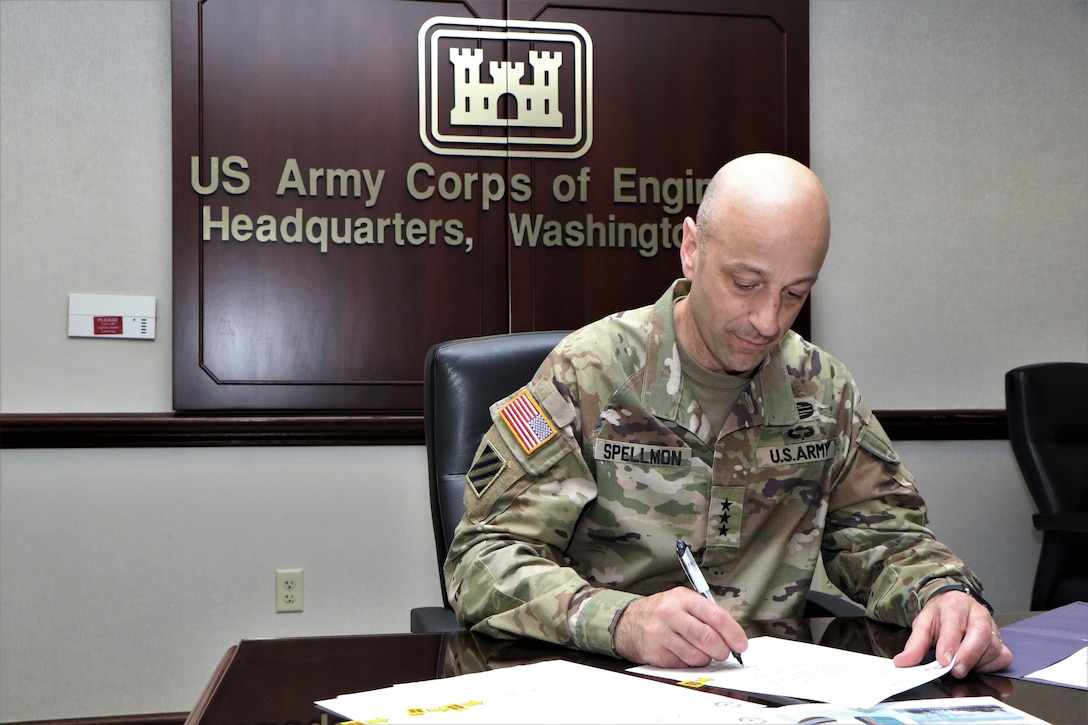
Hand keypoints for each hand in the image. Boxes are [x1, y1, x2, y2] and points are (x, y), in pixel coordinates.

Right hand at [613, 587, 747, 666]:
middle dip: (722, 651)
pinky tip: (683, 653)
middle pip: (708, 639)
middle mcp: (670, 614)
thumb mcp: (683, 602)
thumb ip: (707, 615)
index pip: (716, 616)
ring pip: (698, 657)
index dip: (733, 633)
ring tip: (699, 650)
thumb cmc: (662, 612)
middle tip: (724, 653)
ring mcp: (661, 634)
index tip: (741, 644)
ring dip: (705, 659)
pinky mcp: (655, 653)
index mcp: (682, 598)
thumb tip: (734, 638)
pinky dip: (689, 664)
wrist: (628, 622)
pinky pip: (683, 666)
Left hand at [892, 590, 1012, 677]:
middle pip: (980, 634)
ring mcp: (992, 626)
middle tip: (955, 671)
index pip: (954, 624)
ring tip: (961, 665)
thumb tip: (903, 662)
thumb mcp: (923, 624)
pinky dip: (991, 666)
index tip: (943, 661)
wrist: (954, 605)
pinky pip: (1003, 657)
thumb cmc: (940, 615)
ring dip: (977, 662)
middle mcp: (977, 613)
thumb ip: (914, 645)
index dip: (949, 644)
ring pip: (993, 647)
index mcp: (954, 605)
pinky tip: (976, 664)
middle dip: (968, 655)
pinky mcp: (1001, 640)